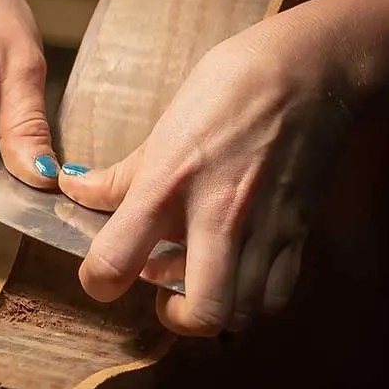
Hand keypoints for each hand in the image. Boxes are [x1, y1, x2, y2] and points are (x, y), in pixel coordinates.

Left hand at [59, 3, 356, 335]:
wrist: (313, 69)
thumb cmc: (231, 86)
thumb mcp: (165, 124)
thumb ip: (120, 174)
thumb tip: (76, 190)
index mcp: (170, 183)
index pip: (116, 260)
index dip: (98, 282)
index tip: (104, 276)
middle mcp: (219, 215)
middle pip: (202, 313)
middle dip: (176, 318)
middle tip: (166, 294)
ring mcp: (264, 229)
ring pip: (244, 313)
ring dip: (217, 308)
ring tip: (203, 277)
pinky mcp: (298, 233)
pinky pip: (278, 294)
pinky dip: (253, 299)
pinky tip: (238, 270)